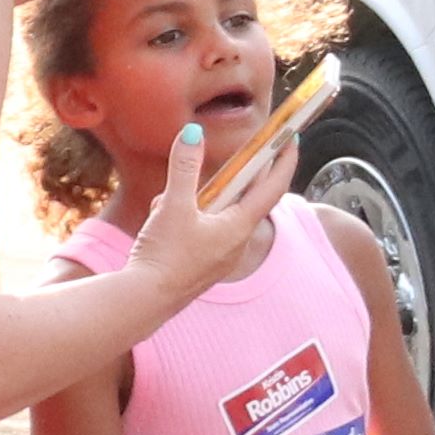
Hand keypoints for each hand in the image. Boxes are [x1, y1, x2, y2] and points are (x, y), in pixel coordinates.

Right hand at [125, 116, 295, 305]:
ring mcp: (221, 255)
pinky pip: (203, 231)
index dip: (283, 161)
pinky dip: (188, 217)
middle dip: (247, 175)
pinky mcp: (202, 264)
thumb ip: (184, 168)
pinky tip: (160, 215)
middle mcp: (237, 242)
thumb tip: (193, 133)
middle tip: (251, 151)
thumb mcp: (172, 206)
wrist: (143, 301)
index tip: (291, 139)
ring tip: (171, 195)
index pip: (273, 187)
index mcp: (240, 226)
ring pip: (220, 215)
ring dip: (203, 198)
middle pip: (249, 198)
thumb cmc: (164, 255)